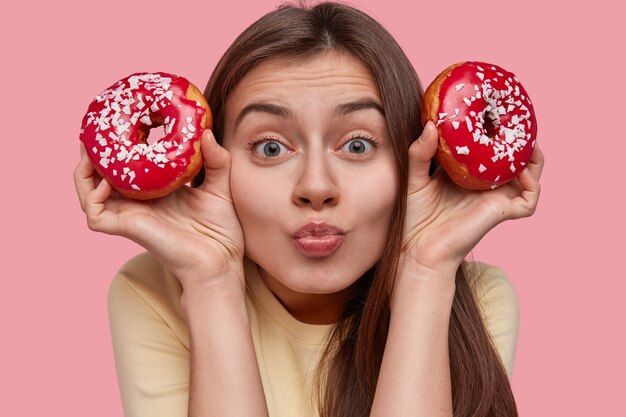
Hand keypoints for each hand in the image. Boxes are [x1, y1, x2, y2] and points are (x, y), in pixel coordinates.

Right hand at [74, 130, 244, 289]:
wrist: (221, 262)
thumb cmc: (221, 231)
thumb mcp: (220, 186)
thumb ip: (216, 159)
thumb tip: (205, 132)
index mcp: (155, 191)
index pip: (128, 166)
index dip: (118, 146)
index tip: (118, 121)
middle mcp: (138, 202)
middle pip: (101, 175)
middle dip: (94, 152)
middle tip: (95, 128)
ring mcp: (130, 216)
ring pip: (89, 192)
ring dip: (84, 170)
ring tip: (90, 150)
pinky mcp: (128, 229)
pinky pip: (95, 214)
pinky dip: (92, 196)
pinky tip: (105, 183)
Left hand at [401, 121, 543, 276]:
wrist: (418, 249)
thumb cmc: (414, 218)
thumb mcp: (414, 178)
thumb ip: (420, 153)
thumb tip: (430, 125)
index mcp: (467, 173)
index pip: (486, 147)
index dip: (493, 129)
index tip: (493, 107)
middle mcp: (485, 184)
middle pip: (512, 158)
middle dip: (519, 138)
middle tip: (517, 116)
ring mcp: (496, 198)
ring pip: (529, 174)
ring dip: (533, 155)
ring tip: (528, 137)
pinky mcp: (502, 213)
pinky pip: (529, 197)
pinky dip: (532, 182)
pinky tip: (521, 170)